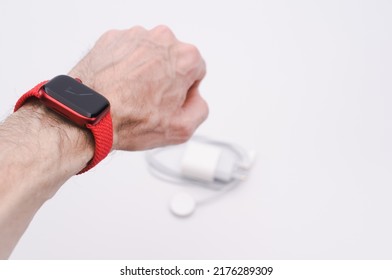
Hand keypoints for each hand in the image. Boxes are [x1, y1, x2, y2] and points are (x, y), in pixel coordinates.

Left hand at [69, 25, 207, 150]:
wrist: (90, 116)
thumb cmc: (130, 120)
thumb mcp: (181, 128)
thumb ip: (200, 109)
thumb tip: (195, 99)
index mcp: (185, 58)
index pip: (196, 71)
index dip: (185, 91)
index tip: (170, 101)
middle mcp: (161, 40)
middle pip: (172, 60)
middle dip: (166, 78)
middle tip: (151, 100)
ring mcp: (135, 37)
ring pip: (148, 55)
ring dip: (144, 71)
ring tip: (131, 94)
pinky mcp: (112, 39)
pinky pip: (126, 52)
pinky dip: (124, 66)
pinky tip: (118, 86)